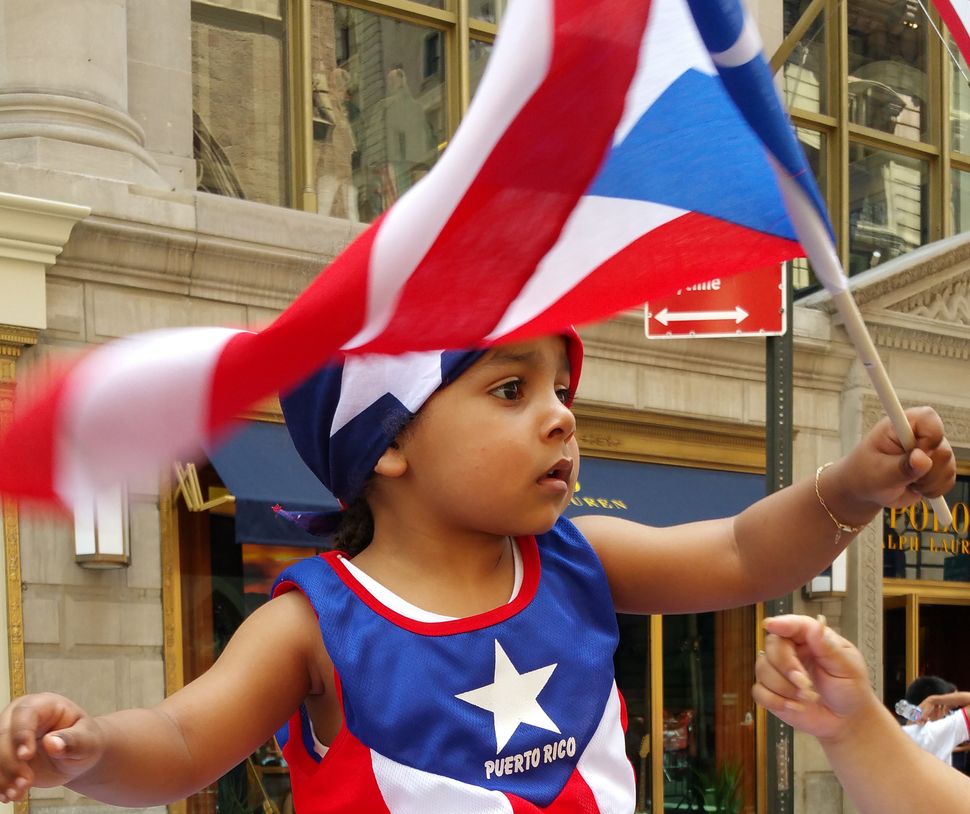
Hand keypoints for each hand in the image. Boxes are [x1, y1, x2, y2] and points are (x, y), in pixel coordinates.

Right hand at [0, 693, 104, 800]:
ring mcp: (9, 737)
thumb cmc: (84, 741)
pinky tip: (9, 796)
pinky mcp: (4, 756)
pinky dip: (0, 783)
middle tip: (24, 782)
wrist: (77, 756)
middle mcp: (19, 718)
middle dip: (10, 762)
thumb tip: (52, 743)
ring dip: (2, 776)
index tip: (25, 756)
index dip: (21, 734)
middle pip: (3, 735)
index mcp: (43, 705)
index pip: (25, 714)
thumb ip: (73, 741)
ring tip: (17, 793)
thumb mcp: (87, 740)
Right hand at [753, 615, 877, 742]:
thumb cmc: (851, 690)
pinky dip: (775, 701)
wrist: (847, 721)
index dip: (781, 623)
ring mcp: (778, 672)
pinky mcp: (771, 692)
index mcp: (810, 640)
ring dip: (784, 687)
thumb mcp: (848, 668)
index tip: (770, 625)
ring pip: (762, 668)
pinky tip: (795, 706)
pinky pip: (759, 691)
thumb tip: (819, 621)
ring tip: (807, 698)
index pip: (792, 625)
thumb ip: (829, 647)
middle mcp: (791, 651)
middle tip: (805, 684)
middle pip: (772, 646)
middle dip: (786, 666)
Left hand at [841, 407, 954, 509]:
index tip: (915, 455)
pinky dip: (933, 489)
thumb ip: (902, 467)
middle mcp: (918, 435)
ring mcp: (930, 451)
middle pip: (944, 449)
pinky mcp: (936, 467)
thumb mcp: (879, 472)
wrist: (865, 490)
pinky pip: (949, 480)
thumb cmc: (864, 474)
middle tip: (904, 476)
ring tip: (906, 482)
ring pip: (949, 467)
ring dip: (929, 483)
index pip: (929, 418)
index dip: (929, 438)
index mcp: (900, 425)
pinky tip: (914, 487)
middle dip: (927, 470)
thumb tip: (922, 459)